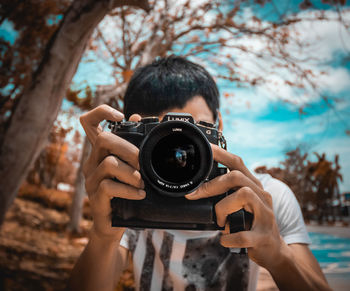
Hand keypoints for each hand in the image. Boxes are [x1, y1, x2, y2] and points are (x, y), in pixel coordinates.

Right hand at [80, 105, 144, 240]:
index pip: (88, 122)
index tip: (120, 116)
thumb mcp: (129, 166)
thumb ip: (132, 144)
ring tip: (142, 183)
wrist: (113, 224)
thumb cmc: (124, 192)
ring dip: (132, 173)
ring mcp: (90, 179)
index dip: (101, 112)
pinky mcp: (94, 195)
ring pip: (109, 164)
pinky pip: (110, 186)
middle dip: (129, 149)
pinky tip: (139, 195)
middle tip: (141, 163)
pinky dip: (129, 190)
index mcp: (99, 152)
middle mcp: (91, 162)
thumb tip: (136, 116)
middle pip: (103, 140)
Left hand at [185, 144, 286, 269]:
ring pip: (244, 195)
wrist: (274, 251)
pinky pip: (243, 234)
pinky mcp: (263, 236)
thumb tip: (198, 189)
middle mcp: (262, 196)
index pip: (237, 162)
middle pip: (238, 177)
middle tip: (197, 194)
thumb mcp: (241, 205)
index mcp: (254, 187)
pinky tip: (225, 238)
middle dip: (213, 185)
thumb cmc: (251, 225)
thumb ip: (227, 194)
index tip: (204, 149)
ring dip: (222, 208)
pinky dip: (228, 237)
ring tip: (219, 221)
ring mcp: (265, 215)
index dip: (220, 153)